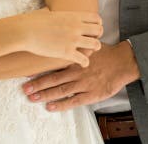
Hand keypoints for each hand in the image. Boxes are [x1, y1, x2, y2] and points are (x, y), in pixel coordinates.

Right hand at [19, 8, 102, 67]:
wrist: (24, 31)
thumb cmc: (31, 21)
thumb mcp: (45, 12)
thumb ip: (52, 12)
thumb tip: (47, 10)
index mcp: (73, 16)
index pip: (96, 18)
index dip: (97, 25)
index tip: (92, 30)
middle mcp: (76, 26)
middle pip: (99, 30)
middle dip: (98, 36)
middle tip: (92, 41)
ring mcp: (73, 39)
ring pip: (96, 44)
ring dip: (94, 49)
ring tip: (88, 52)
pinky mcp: (66, 52)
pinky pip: (84, 59)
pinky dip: (85, 62)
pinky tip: (82, 63)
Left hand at [22, 41, 139, 111]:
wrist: (123, 62)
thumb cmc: (106, 54)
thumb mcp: (90, 44)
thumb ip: (77, 46)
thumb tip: (63, 40)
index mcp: (75, 60)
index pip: (53, 66)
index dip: (40, 71)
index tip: (26, 75)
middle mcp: (76, 72)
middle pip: (53, 79)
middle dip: (38, 85)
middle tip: (24, 89)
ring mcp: (83, 84)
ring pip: (60, 90)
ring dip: (45, 95)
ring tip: (32, 98)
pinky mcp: (91, 94)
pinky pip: (73, 101)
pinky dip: (61, 104)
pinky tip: (50, 107)